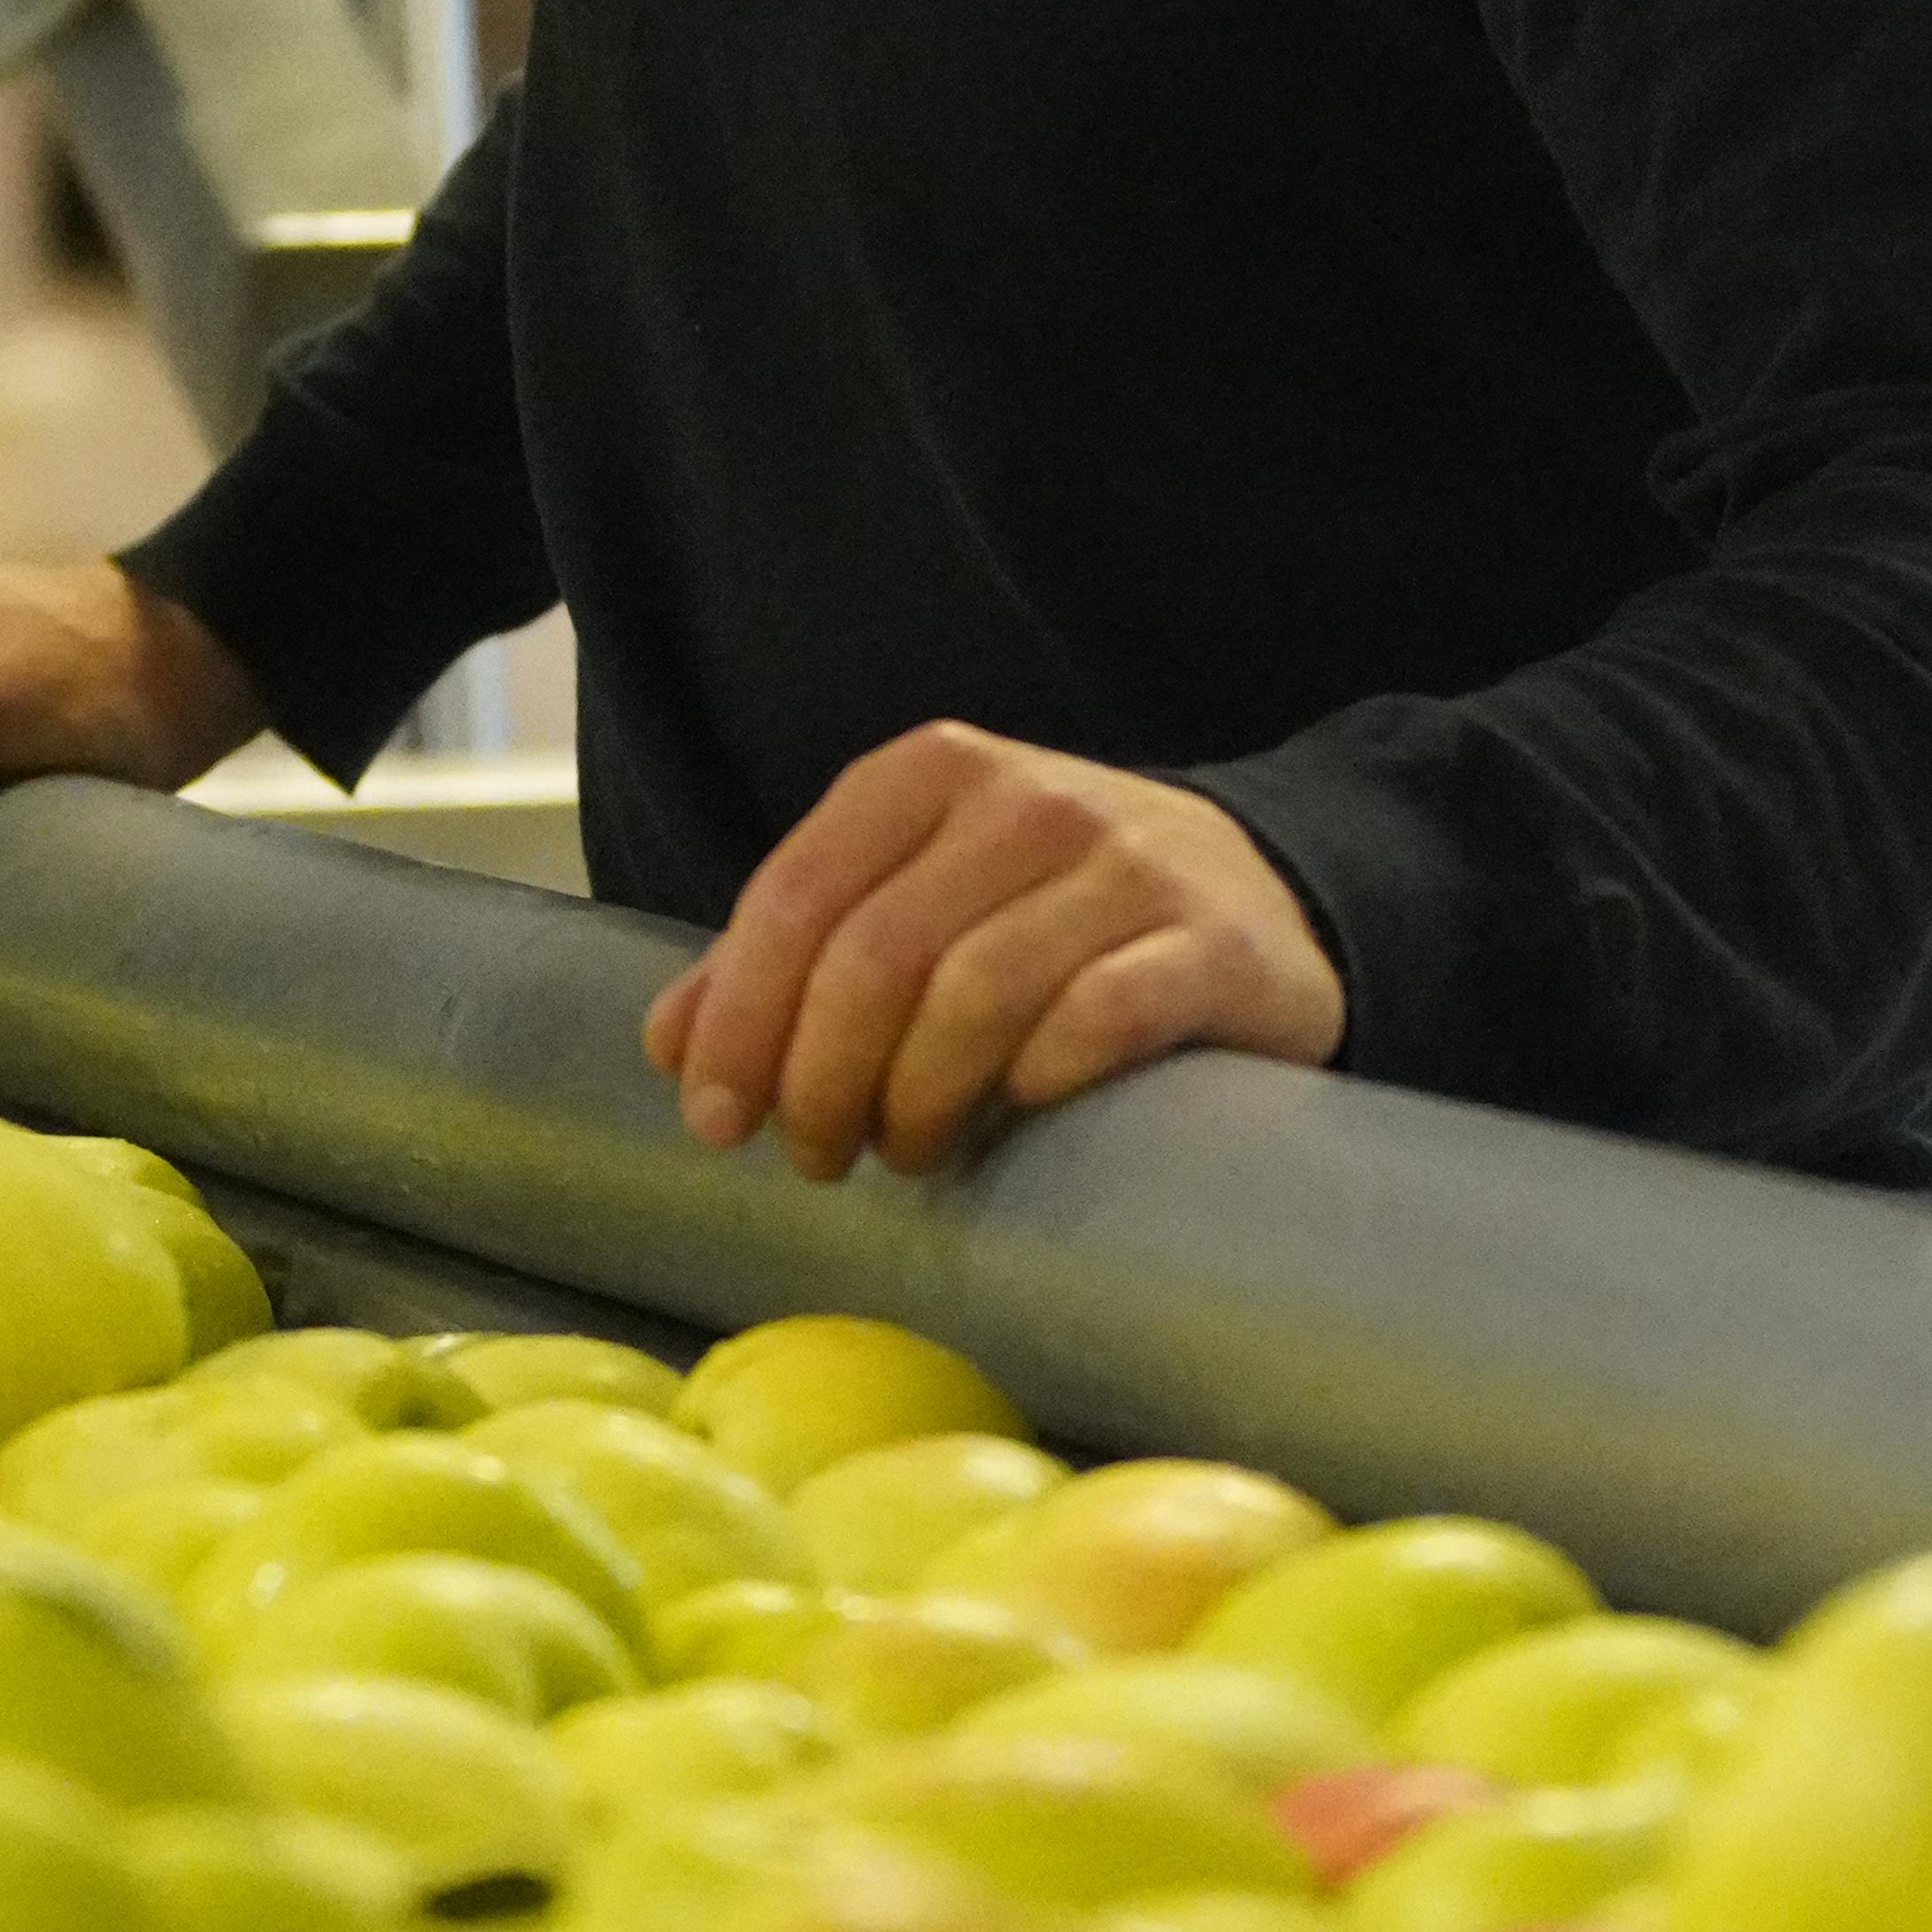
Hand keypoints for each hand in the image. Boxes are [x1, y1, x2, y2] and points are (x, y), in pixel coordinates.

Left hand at [639, 723, 1344, 1180]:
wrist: (1260, 896)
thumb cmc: (1049, 916)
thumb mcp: (912, 899)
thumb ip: (792, 956)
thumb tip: (670, 1042)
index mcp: (929, 773)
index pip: (797, 894)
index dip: (741, 1019)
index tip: (715, 1121)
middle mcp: (1026, 800)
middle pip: (877, 956)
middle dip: (820, 1080)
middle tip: (814, 1158)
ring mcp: (1125, 865)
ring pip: (976, 996)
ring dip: (918, 1102)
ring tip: (910, 1154)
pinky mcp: (1209, 943)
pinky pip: (1099, 1020)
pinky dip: (1035, 1084)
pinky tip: (1016, 1118)